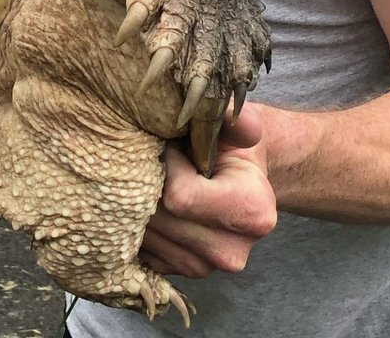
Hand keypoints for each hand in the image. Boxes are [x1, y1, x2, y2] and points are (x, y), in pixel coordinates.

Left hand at [141, 104, 276, 276]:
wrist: (239, 181)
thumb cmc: (231, 148)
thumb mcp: (233, 126)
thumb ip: (234, 120)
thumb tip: (235, 117)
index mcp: (252, 212)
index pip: (180, 196)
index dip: (167, 163)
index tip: (174, 146)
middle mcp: (231, 252)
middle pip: (159, 218)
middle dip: (148, 183)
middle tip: (159, 161)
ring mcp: (204, 268)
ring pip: (145, 233)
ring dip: (139, 202)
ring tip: (158, 181)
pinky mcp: (178, 273)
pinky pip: (141, 248)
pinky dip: (137, 223)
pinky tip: (150, 202)